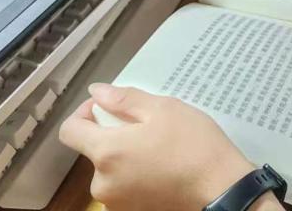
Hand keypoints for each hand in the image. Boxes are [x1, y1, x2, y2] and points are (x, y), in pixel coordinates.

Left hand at [59, 84, 277, 210]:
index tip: (109, 107)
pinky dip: (136, 172)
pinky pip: (124, 184)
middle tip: (148, 124)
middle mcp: (102, 183)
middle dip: (114, 133)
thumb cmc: (194, 145)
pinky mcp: (133, 210)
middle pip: (93, 150)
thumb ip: (124, 99)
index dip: (85, 112)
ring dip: (126, 153)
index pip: (69, 131)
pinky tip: (163, 165)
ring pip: (110, 168)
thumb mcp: (163, 109)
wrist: (222, 189)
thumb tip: (96, 93)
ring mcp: (117, 202)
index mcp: (106, 153)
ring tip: (160, 145)